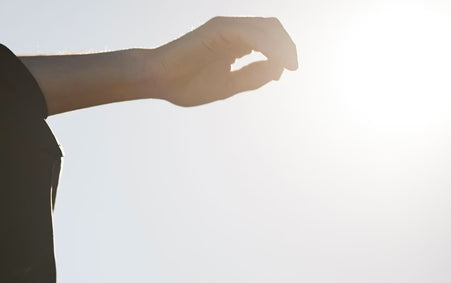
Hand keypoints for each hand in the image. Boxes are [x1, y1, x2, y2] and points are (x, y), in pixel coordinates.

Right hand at [150, 16, 297, 106]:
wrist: (157, 80)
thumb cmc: (185, 85)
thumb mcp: (228, 85)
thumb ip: (252, 76)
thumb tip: (279, 69)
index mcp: (234, 43)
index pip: (268, 38)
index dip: (282, 53)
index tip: (286, 72)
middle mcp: (232, 31)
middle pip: (272, 29)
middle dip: (287, 46)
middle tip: (293, 67)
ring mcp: (226, 28)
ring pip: (265, 28)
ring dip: (281, 45)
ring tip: (287, 65)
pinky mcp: (219, 28)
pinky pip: (252, 33)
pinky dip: (267, 45)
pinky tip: (274, 60)